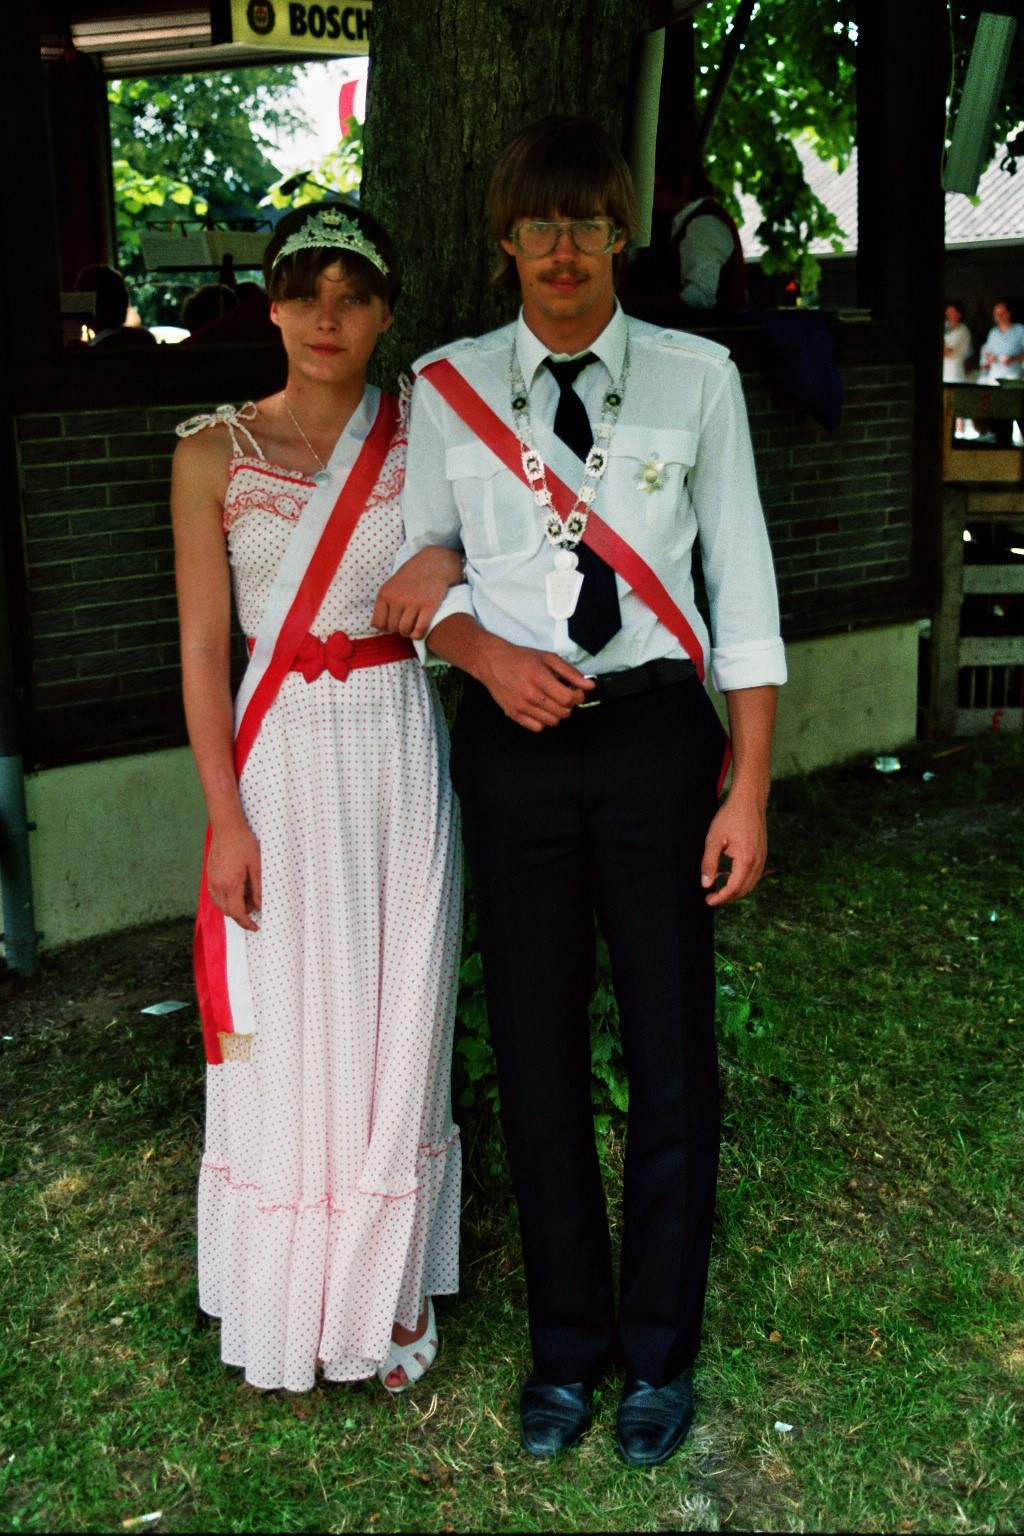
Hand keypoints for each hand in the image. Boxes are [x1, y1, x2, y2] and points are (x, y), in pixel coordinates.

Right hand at [208, 821, 261, 930]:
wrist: (227, 827)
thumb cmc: (243, 843)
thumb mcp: (256, 866)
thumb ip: (258, 888)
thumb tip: (261, 905)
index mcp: (230, 884)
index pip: (237, 912)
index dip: (246, 923)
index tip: (255, 926)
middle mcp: (217, 885)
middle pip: (227, 911)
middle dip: (241, 914)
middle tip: (255, 903)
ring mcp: (211, 880)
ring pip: (220, 904)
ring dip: (233, 906)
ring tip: (248, 894)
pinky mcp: (210, 875)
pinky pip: (216, 895)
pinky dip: (226, 898)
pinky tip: (237, 888)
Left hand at [372, 545, 463, 638]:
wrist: (433, 563)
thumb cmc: (411, 576)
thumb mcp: (391, 585)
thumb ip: (382, 604)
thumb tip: (374, 626)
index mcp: (385, 594)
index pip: (378, 623)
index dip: (385, 627)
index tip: (393, 622)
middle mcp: (397, 599)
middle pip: (393, 628)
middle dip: (399, 628)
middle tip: (406, 621)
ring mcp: (413, 603)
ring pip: (405, 631)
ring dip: (409, 632)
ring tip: (413, 625)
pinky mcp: (429, 606)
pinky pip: (420, 630)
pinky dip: (418, 634)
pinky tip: (419, 630)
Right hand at [479, 639, 593, 730]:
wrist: (492, 663)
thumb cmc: (521, 658)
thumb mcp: (548, 658)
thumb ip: (570, 673)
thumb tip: (589, 685)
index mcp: (539, 678)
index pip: (568, 698)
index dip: (578, 697)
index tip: (577, 692)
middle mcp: (530, 694)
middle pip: (563, 712)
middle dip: (569, 705)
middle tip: (564, 695)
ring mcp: (521, 706)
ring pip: (552, 721)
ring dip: (557, 713)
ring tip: (551, 701)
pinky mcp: (514, 714)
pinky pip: (538, 727)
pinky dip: (543, 720)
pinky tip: (541, 708)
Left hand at [701, 792, 767, 905]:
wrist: (749, 800)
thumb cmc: (730, 817)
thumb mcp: (714, 839)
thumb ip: (709, 863)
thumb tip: (706, 884)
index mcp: (746, 859)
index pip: (733, 888)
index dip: (720, 898)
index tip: (708, 900)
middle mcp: (758, 862)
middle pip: (743, 890)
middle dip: (727, 898)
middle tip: (711, 897)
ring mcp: (762, 858)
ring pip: (750, 885)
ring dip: (735, 891)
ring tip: (719, 890)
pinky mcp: (763, 854)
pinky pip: (754, 875)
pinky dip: (742, 882)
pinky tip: (729, 877)